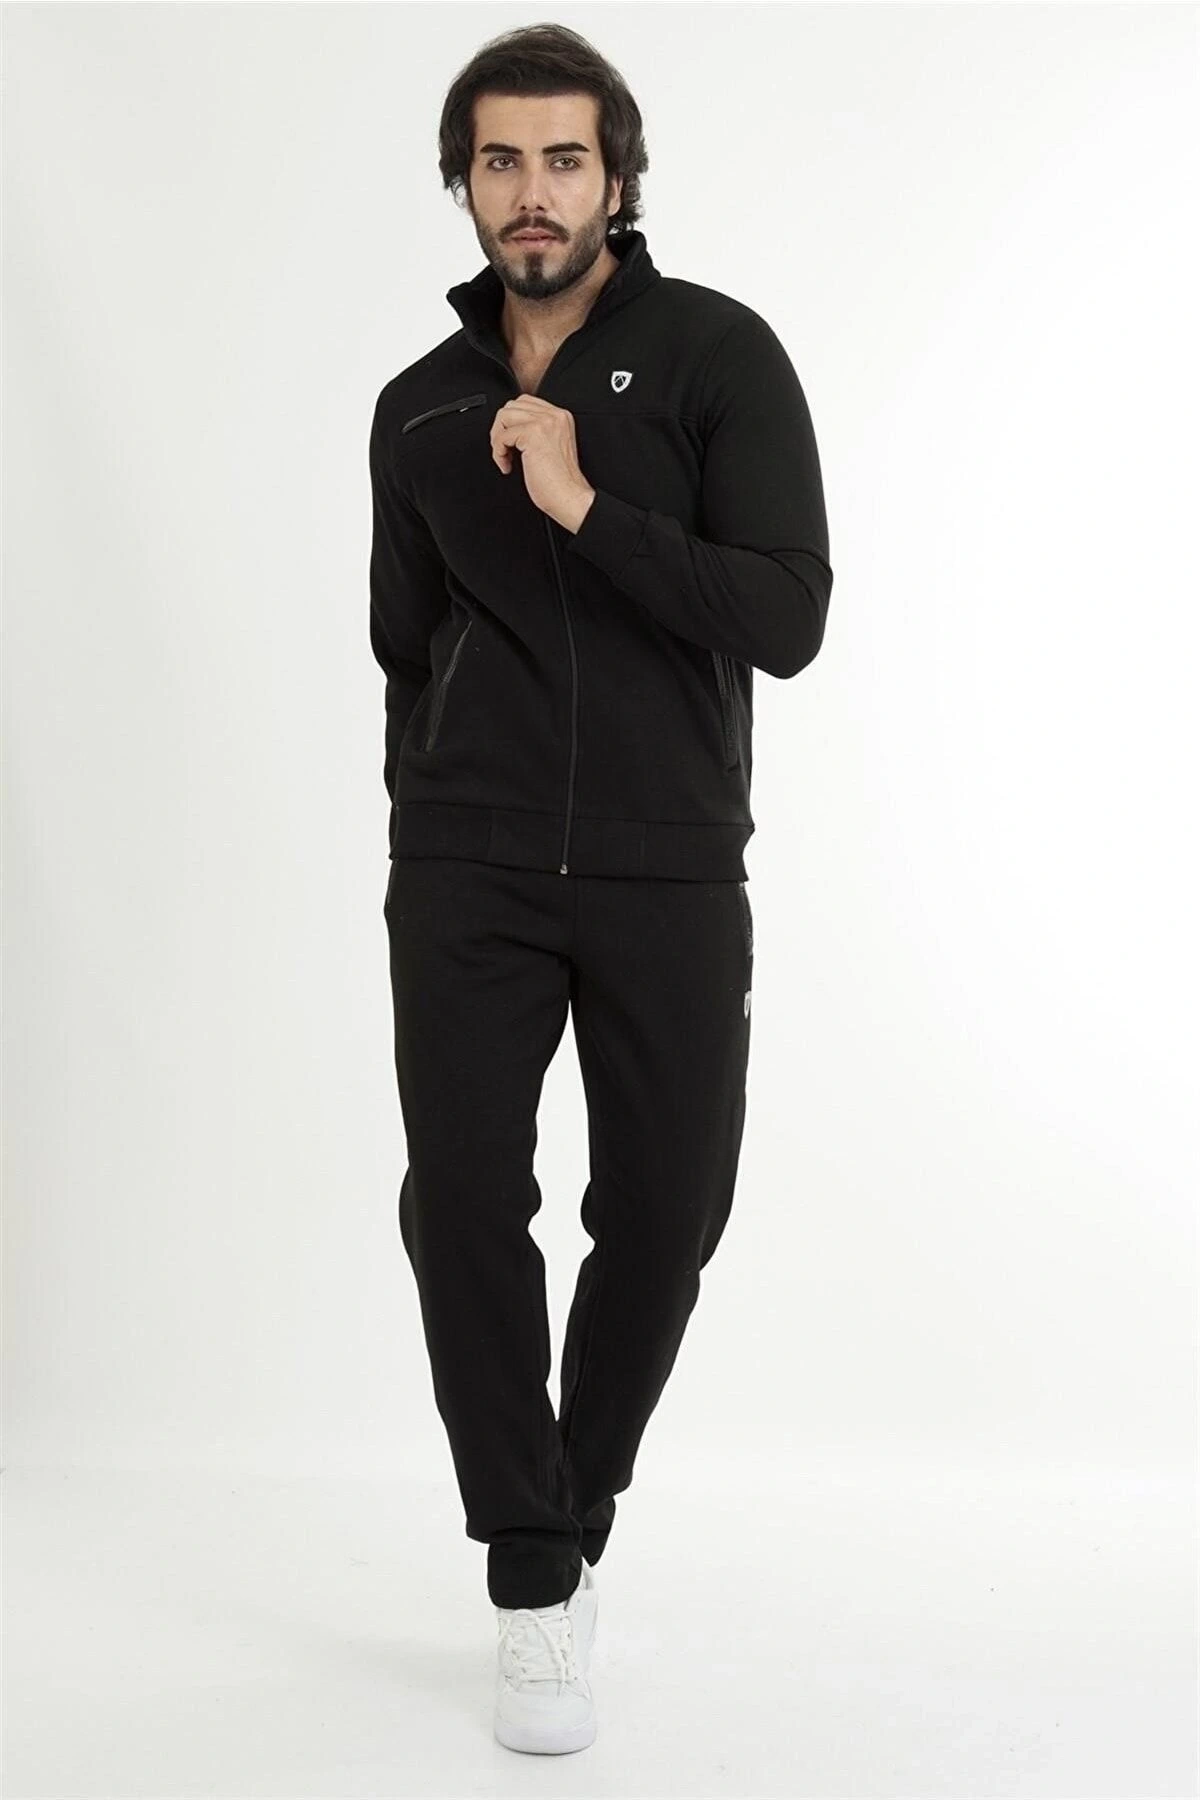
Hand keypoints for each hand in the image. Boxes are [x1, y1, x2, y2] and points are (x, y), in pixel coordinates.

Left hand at [490, 394, 594, 532]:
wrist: (569, 497)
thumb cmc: (560, 482)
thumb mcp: (550, 446)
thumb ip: (536, 431)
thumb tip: (510, 427)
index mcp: (560, 417)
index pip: (525, 402)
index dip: (511, 422)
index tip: (511, 442)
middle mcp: (554, 415)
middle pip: (511, 406)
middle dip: (501, 429)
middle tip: (504, 450)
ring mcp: (544, 422)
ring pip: (504, 416)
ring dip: (497, 439)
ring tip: (505, 457)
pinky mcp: (533, 434)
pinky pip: (501, 436)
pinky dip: (498, 454)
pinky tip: (508, 466)